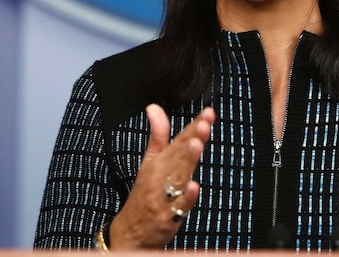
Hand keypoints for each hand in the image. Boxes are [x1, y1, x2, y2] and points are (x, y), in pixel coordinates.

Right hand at [107, 104, 215, 248]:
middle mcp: (162, 177)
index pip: (179, 140)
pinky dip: (186, 197)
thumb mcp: (148, 162)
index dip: (194, 126)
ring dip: (188, 161)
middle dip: (193, 138)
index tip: (208, 113)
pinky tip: (194, 187)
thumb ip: (157, 135)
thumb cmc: (143, 194)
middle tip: (205, 123)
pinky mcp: (170, 217)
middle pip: (180, 155)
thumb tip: (153, 107)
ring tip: (197, 144)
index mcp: (159, 162)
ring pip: (179, 177)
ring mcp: (165, 197)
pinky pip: (180, 207)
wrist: (131, 232)